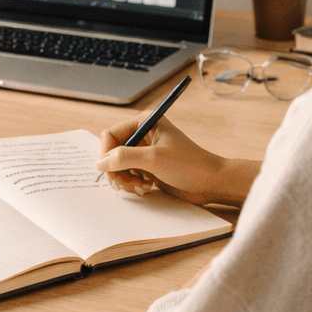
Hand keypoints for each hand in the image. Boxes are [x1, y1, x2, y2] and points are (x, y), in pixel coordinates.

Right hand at [95, 116, 258, 206]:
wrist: (211, 183)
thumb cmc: (189, 165)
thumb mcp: (154, 159)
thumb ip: (124, 158)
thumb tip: (100, 163)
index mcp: (145, 122)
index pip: (111, 135)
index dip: (106, 153)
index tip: (109, 171)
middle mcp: (143, 134)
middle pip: (112, 152)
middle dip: (116, 170)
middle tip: (125, 184)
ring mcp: (145, 152)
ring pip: (119, 166)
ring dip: (125, 179)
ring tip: (140, 187)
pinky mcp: (149, 167)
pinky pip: (128, 175)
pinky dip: (132, 184)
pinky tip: (146, 188)